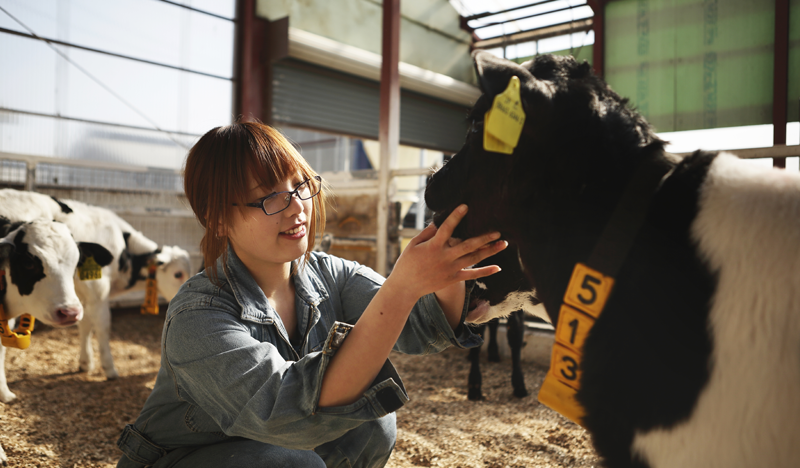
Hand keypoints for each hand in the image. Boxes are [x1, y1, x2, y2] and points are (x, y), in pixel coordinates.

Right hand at [386, 204, 506, 300]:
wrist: (406, 287)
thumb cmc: (407, 263)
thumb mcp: (413, 244)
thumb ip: (427, 232)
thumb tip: (439, 220)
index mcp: (433, 246)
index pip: (446, 229)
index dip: (455, 217)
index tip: (465, 206)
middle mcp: (444, 258)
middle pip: (467, 246)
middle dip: (483, 238)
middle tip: (497, 230)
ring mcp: (450, 269)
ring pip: (473, 259)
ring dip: (489, 251)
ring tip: (503, 243)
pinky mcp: (453, 278)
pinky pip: (472, 275)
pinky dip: (485, 272)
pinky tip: (498, 267)